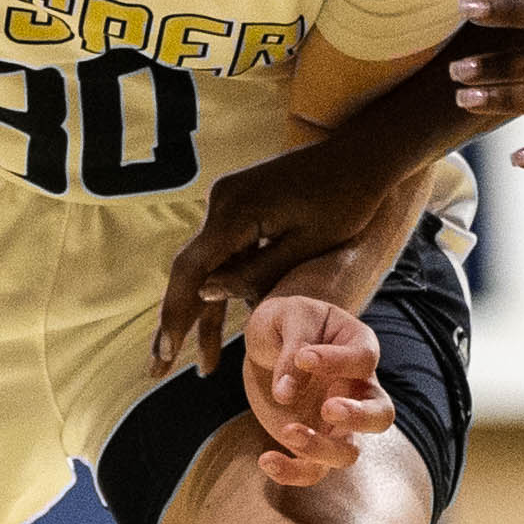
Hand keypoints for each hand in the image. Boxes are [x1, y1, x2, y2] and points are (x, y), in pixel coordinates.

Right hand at [155, 134, 403, 376]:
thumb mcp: (304, 247)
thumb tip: (206, 294)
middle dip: (176, 322)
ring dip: (203, 310)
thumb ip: (254, 274)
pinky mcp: (241, 204)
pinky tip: (224, 326)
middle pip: (189, 270)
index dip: (175, 315)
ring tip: (202, 365)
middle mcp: (221, 202)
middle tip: (158, 369)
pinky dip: (224, 285)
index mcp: (234, 212)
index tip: (166, 355)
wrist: (365, 154)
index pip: (191, 271)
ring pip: (207, 265)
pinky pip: (224, 251)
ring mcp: (229, 200)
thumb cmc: (344, 201)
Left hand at [241, 295, 394, 486]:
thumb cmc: (286, 321)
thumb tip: (286, 395)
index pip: (364, 360)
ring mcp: (338, 422)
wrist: (268, 342)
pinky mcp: (312, 441)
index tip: (303, 357)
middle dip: (359, 417)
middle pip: (381, 415)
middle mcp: (358, 389)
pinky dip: (292, 472)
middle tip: (329, 408)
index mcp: (359, 348)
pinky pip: (312, 470)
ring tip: (288, 431)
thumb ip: (293, 348)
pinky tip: (267, 460)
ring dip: (321, 449)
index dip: (338, 362)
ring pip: (349, 452)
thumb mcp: (288, 317)